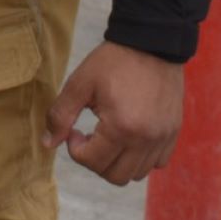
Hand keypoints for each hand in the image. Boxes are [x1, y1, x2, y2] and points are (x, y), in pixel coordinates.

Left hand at [44, 41, 184, 183]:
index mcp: (122, 127)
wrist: (151, 43)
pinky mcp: (173, 133)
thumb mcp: (80, 84)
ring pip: (137, 174)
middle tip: (90, 136)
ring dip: (117, 161)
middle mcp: (146, 139)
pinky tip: (128, 135)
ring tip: (108, 135)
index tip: (74, 130)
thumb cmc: (113, 61)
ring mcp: (163, 138)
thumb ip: (60, 115)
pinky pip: (156, 163)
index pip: (92, 162)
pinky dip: (140, 157)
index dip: (75, 149)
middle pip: (116, 176)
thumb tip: (47, 144)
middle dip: (95, 161)